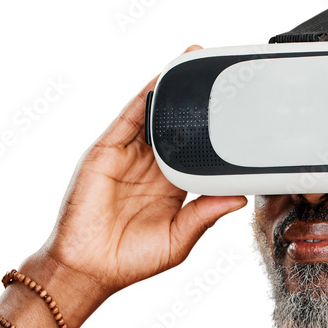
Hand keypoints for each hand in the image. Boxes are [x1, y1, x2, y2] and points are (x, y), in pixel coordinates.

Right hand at [35, 45, 246, 296]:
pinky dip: (145, 96)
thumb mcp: (179, 238)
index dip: (212, 133)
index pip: (196, 152)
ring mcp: (128, 156)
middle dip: (194, 101)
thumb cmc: (130, 260)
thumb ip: (205, 214)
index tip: (235, 114)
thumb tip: (239, 198)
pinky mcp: (107, 151)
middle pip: (175, 125)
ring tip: (193, 59)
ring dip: (171, 88)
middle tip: (218, 74)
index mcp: (171, 188)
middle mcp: (150, 168)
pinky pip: (129, 118)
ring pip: (153, 115)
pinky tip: (162, 81)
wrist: (89, 268)